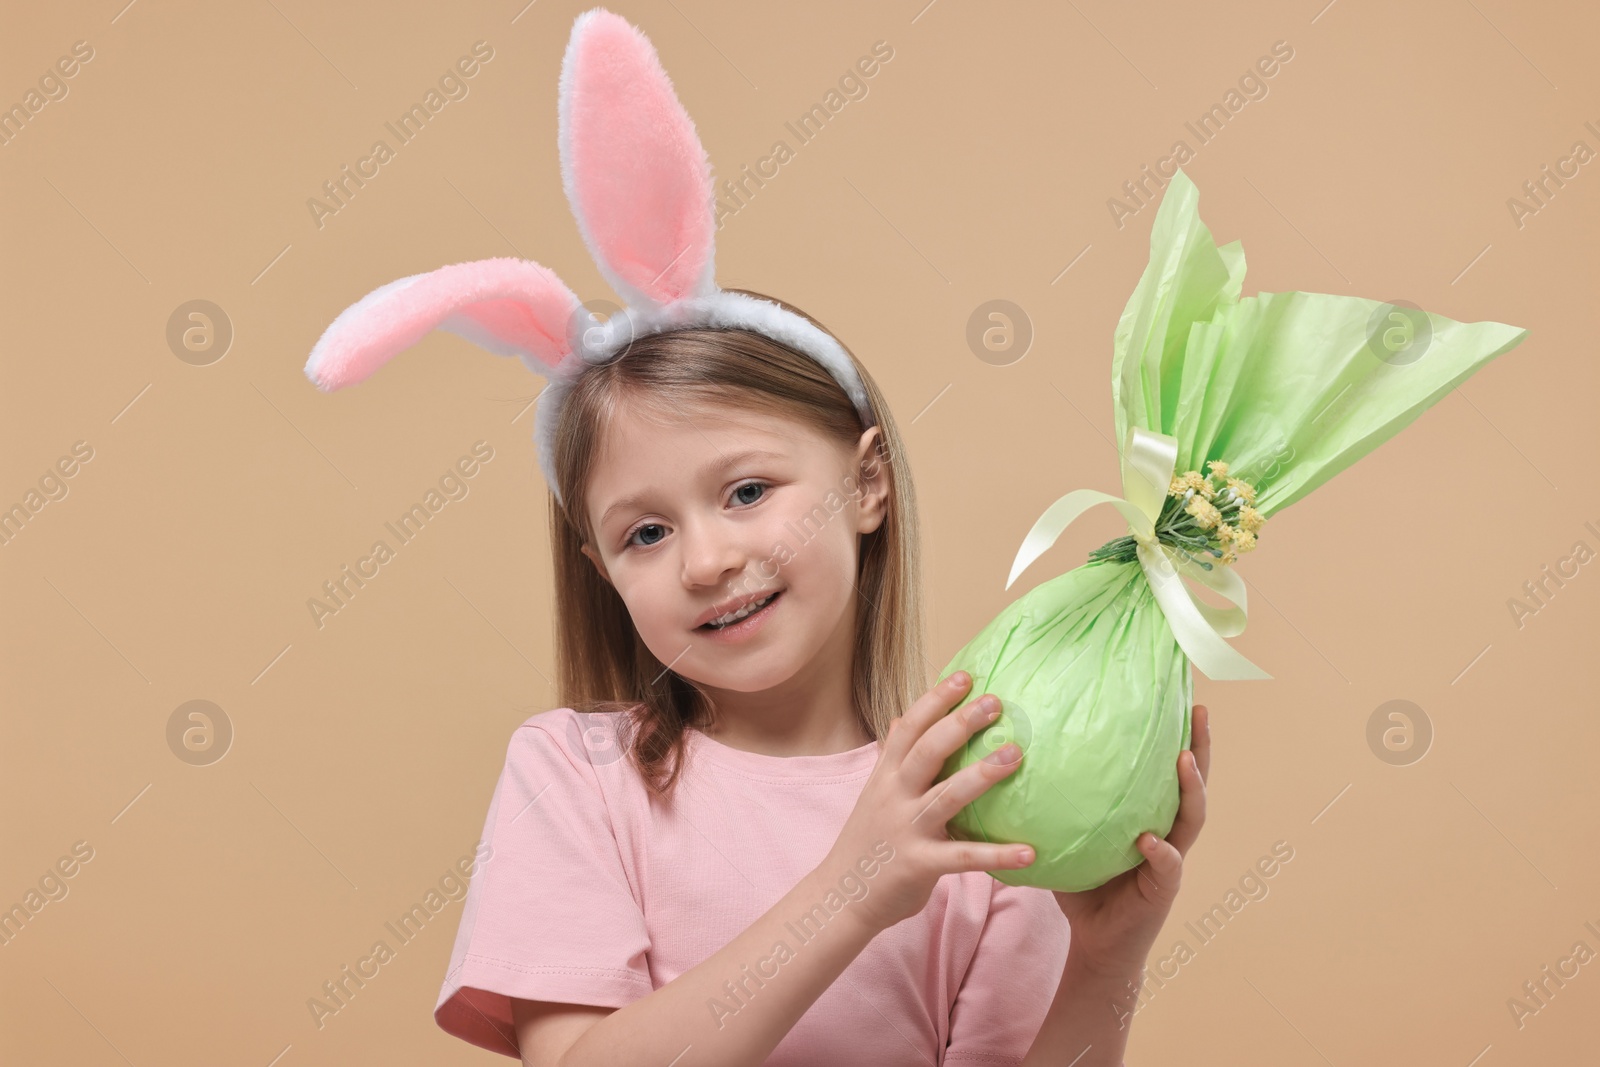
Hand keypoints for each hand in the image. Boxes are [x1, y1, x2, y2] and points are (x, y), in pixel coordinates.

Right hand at [821, 671, 1035, 933]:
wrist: (840, 896)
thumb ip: (894, 762)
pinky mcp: (920, 865)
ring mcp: (906, 829)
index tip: (964, 676)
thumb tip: (907, 720)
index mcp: (885, 777)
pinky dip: (998, 855)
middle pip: (928, 751)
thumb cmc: (868, 843)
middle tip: (995, 702)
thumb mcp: (875, 795)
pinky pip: (964, 858)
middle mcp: (893, 796)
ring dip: (983, 773)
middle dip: (961, 723)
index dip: (935, 700)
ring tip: (1016, 754)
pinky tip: (1029, 851)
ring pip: (947, 794)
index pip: (908, 728)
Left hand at [1051, 703, 1210, 975]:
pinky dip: (1160, 852)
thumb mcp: (1070, 833)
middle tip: (1199, 711)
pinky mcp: (1162, 890)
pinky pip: (1166, 867)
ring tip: (1184, 759)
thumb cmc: (1083, 882)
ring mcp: (1170, 860)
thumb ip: (1058, 800)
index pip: (1167, 767)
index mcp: (1148, 813)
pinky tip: (1149, 839)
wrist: (1097, 941)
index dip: (1178, 733)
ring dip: (1191, 788)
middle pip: (1194, 783)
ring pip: (1191, 819)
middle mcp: (1167, 830)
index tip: (1180, 694)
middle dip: (1201, 746)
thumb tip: (1014, 750)